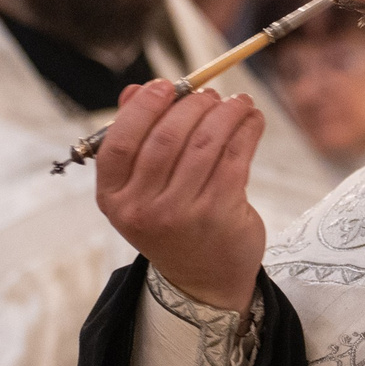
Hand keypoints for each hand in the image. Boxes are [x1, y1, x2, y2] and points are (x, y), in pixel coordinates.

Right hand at [95, 80, 267, 313]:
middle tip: (210, 95)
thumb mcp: (142, 190)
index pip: (120, 143)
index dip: (143, 108)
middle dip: (193, 105)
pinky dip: (246, 130)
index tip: (165, 85)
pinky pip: (234, 157)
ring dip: (225, 113)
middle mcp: (142, 209)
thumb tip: (135, 89)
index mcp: (114, 198)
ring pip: (204, 143)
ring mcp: (180, 214)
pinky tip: (251, 120)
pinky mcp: (218, 214)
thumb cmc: (171, 223)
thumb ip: (137, 139)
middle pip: (166, 137)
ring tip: (237, 103)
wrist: (202, 280)